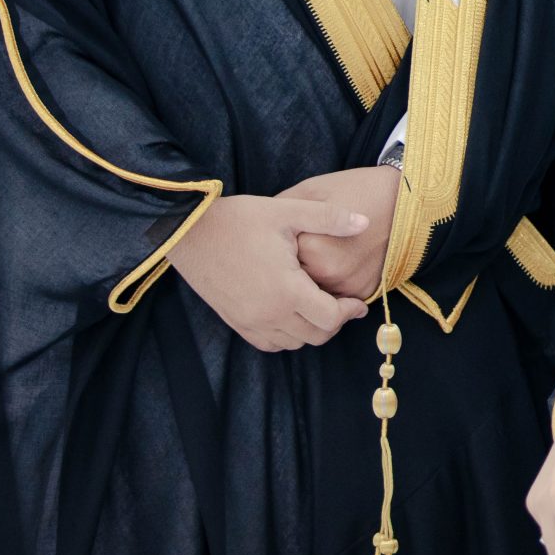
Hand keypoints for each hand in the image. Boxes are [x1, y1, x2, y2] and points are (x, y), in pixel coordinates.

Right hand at [167, 194, 371, 351]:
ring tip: (319, 305)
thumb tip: (364, 222)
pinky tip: (292, 313)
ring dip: (312, 330)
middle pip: (315, 336)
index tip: (357, 302)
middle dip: (335, 322)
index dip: (350, 312)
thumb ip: (330, 218)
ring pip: (293, 343)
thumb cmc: (239, 219)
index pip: (330, 318)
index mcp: (286, 290)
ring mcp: (249, 322)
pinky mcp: (235, 322)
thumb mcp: (288, 211)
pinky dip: (287, 336)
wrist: (189, 232)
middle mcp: (268, 314)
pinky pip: (269, 343)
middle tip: (342, 303)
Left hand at [280, 165, 401, 297]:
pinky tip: (331, 263)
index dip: (274, 250)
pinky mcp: (365, 292)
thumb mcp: (312, 191)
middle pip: (294, 283)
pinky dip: (329, 287)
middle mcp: (331, 276)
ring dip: (307, 283)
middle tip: (292, 250)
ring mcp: (350, 287)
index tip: (277, 239)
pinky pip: (335, 297)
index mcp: (314, 250)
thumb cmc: (357, 189)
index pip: (277, 262)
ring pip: (314, 295)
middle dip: (289, 269)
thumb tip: (259, 231)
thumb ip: (281, 213)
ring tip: (312, 256)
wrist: (406, 198)